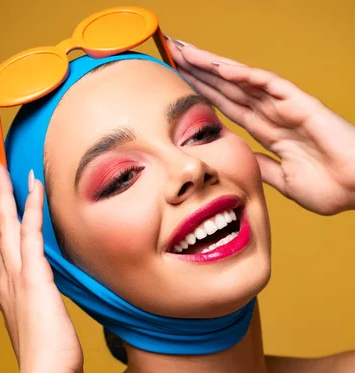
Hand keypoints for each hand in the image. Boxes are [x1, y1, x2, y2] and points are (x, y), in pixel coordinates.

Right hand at [0, 155, 83, 372]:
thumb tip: (48, 308)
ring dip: (4, 192)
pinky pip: (32, 233)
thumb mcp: (43, 328)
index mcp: (9, 291)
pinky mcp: (33, 277)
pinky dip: (31, 207)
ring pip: (7, 225)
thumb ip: (42, 310)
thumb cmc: (49, 360)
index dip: (3, 220)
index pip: (5, 246)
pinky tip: (33, 186)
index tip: (2, 199)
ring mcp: (16, 277)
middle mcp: (6, 280)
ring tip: (0, 165)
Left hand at [167, 40, 354, 214]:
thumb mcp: (283, 181)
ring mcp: (288, 107)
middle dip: (203, 71)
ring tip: (187, 51)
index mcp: (271, 133)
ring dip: (215, 66)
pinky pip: (270, 84)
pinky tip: (222, 68)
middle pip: (231, 88)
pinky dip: (246, 75)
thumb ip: (262, 167)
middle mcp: (276, 115)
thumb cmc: (331, 188)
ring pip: (245, 80)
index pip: (230, 107)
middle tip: (175, 52)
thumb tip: (239, 159)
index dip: (206, 94)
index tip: (181, 84)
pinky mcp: (303, 104)